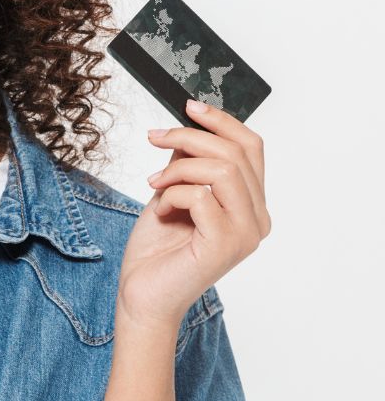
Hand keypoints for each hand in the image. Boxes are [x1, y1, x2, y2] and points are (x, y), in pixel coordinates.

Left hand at [115, 98, 270, 332]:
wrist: (143, 294)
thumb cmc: (157, 249)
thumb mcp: (172, 192)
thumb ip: (188, 163)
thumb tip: (189, 126)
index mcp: (250, 203)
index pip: (251, 147)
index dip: (222, 121)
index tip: (188, 106)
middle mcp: (257, 218)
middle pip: (236, 152)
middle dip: (189, 136)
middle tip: (155, 138)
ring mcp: (246, 233)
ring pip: (223, 169)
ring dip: (178, 168)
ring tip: (154, 183)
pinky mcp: (226, 245)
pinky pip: (201, 196)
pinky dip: (172, 194)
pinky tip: (159, 211)